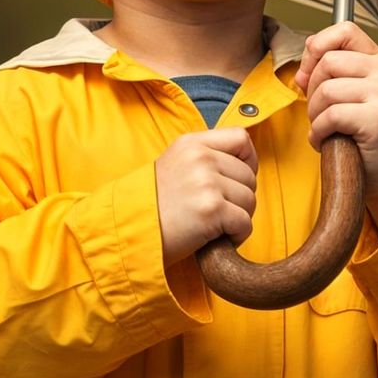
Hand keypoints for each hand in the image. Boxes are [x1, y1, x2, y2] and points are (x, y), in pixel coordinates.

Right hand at [154, 128, 259, 266]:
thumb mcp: (174, 164)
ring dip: (239, 218)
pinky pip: (244, 223)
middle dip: (241, 198)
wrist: (128, 232)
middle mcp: (201, 158)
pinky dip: (237, 236)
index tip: (239, 179)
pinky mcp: (211, 210)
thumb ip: (205, 157)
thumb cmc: (153, 205)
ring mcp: (207, 183)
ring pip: (250, 200)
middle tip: (221, 213)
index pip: (241, 138)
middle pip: (249, 175)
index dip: (249, 160)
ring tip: (216, 226)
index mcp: (191, 143)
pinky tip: (218, 239)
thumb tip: (245, 164)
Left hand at [296, 24, 377, 234]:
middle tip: (320, 112)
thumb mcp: (356, 96)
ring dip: (314, 115)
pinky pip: (330, 116)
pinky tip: (325, 141)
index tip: (309, 72)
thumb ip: (333, 75)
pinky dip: (318, 132)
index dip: (318, 47)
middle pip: (328, 61)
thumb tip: (301, 69)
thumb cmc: (371, 136)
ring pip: (326, 90)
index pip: (345, 30)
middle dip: (312, 89)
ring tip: (324, 128)